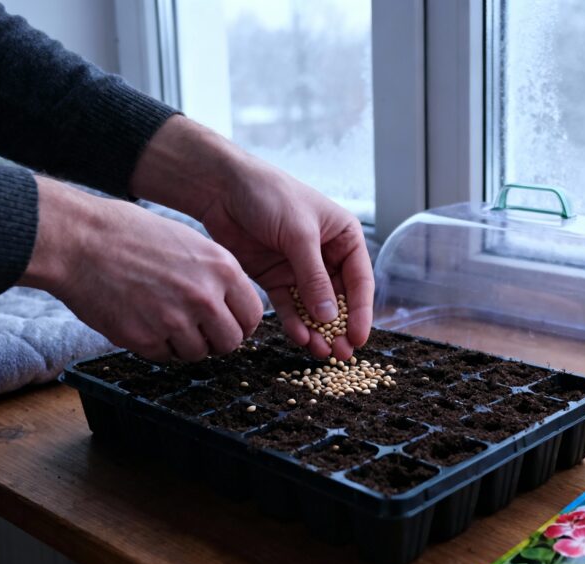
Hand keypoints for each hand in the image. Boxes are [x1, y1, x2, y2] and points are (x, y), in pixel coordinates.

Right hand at [20, 176, 261, 361]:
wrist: (79, 240)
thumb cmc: (130, 235)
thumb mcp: (189, 243)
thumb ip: (215, 275)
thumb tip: (230, 305)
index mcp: (222, 268)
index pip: (252, 315)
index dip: (239, 323)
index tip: (227, 323)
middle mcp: (204, 296)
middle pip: (230, 342)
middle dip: (215, 339)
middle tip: (197, 329)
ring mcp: (175, 320)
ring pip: (198, 354)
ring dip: (184, 344)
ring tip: (163, 320)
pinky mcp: (145, 338)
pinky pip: (164, 357)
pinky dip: (156, 346)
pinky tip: (142, 322)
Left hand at [131, 116, 373, 359]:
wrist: (223, 188)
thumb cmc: (270, 196)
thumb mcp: (299, 235)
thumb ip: (314, 277)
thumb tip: (330, 316)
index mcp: (343, 236)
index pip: (359, 280)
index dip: (361, 311)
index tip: (358, 338)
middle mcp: (326, 254)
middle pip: (339, 298)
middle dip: (340, 326)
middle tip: (341, 355)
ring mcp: (299, 267)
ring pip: (315, 306)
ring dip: (318, 329)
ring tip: (320, 353)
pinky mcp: (275, 276)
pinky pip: (290, 305)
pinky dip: (295, 321)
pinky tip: (299, 337)